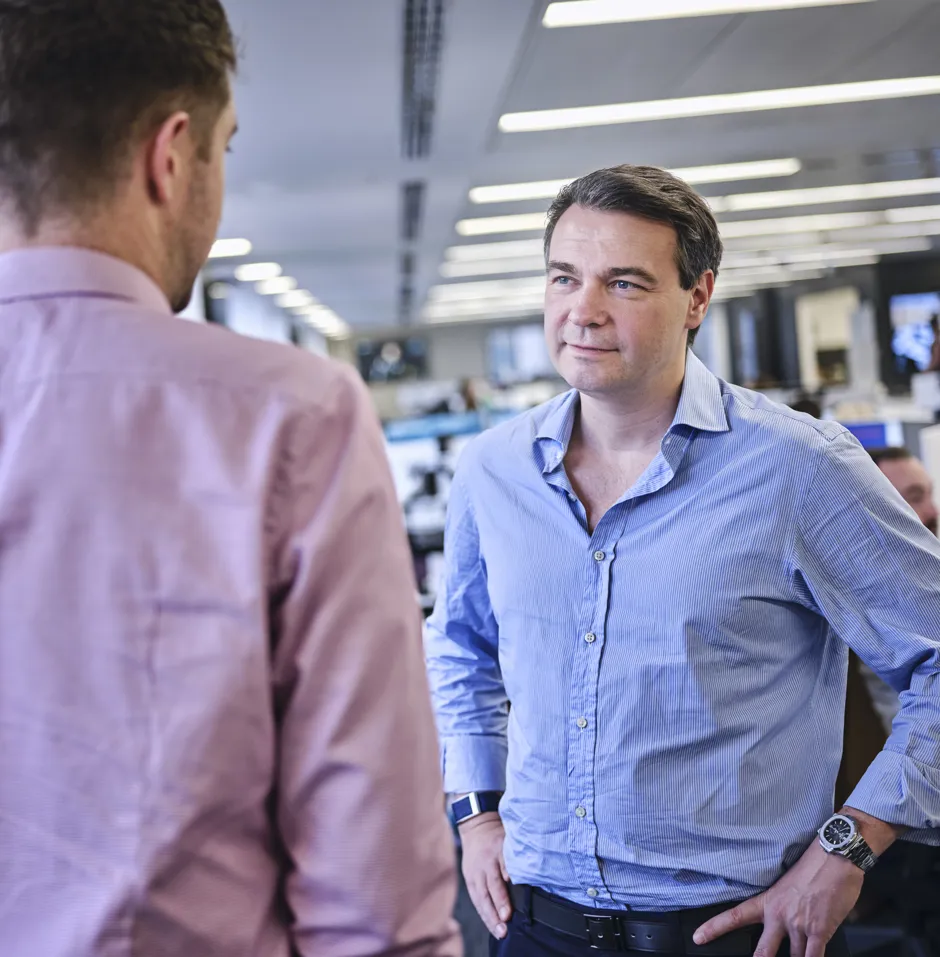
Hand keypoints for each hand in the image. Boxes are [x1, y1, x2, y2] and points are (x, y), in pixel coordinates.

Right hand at [459, 812, 511, 939]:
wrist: (476, 827)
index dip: (501, 899)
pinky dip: (483, 912)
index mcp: (490, 858)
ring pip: (479, 900)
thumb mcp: (506, 841)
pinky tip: (490, 924)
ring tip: (498, 932)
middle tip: (503, 930)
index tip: (507, 915)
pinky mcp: (469, 880)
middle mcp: (480, 869)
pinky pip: (475, 899)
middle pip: (485, 895)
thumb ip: (509, 860)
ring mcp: (472, 875)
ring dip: (489, 918)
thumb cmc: (496, 835)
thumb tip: (511, 879)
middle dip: (494, 915)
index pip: (495, 882)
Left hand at [693, 842, 863, 956]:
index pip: (734, 916)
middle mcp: (779, 915)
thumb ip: (781, 907)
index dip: (714, 928)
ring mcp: (799, 925)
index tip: (698, 937)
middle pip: (763, 951)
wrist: (834, 857)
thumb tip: (785, 925)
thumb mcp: (786, 884)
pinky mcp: (820, 931)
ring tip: (801, 947)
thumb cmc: (813, 868)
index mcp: (767, 901)